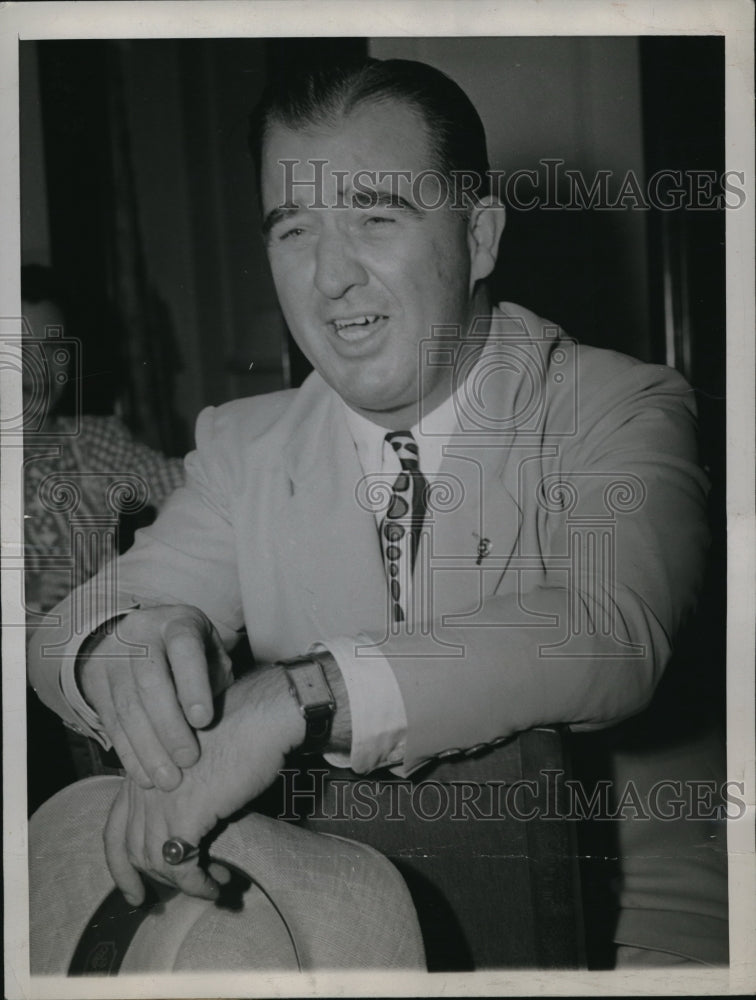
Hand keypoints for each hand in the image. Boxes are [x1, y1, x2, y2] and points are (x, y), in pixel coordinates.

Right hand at [78, 605, 232, 790]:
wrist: (141, 635)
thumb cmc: (191, 653)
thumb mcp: (210, 653)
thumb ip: (215, 680)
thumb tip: (216, 723)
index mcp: (178, 622)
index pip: (184, 648)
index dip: (192, 684)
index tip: (203, 721)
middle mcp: (141, 633)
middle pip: (150, 681)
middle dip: (169, 726)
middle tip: (188, 760)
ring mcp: (113, 656)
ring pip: (127, 706)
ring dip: (148, 749)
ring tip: (168, 780)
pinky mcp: (95, 680)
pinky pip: (110, 721)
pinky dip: (129, 753)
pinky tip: (145, 775)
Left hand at [103, 667, 305, 903]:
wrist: (261, 716)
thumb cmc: (239, 730)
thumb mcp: (193, 760)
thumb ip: (177, 789)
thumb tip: (186, 832)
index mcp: (141, 768)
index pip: (114, 828)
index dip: (121, 865)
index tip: (134, 891)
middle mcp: (141, 785)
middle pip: (129, 849)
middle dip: (149, 880)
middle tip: (173, 898)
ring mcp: (160, 800)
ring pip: (154, 862)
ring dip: (181, 885)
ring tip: (209, 886)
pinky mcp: (185, 814)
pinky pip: (181, 867)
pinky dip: (197, 885)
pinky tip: (216, 886)